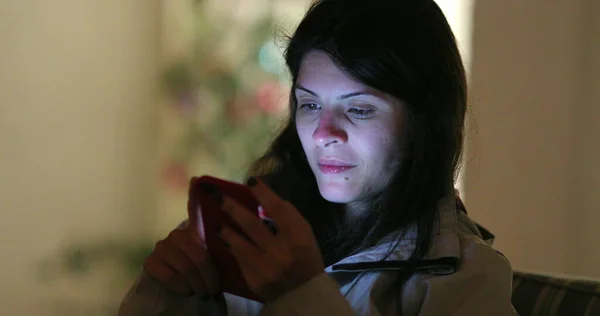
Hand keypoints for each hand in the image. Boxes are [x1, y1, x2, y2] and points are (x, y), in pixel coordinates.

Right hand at [143, 200, 218, 296]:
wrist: (176, 287)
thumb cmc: (200, 272)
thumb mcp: (212, 259)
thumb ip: (217, 247)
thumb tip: (232, 240)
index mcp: (194, 229)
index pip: (196, 212)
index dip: (197, 205)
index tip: (204, 193)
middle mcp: (177, 234)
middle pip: (200, 255)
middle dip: (208, 277)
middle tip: (213, 291)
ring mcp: (162, 247)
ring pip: (186, 268)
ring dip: (197, 285)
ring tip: (203, 294)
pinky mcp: (151, 262)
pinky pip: (170, 277)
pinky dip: (182, 288)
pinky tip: (187, 292)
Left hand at [217, 177, 324, 301]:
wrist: (302, 293)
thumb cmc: (305, 257)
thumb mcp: (305, 234)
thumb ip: (287, 217)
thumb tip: (265, 198)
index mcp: (297, 237)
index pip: (277, 209)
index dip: (263, 193)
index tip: (250, 181)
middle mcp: (279, 251)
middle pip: (251, 224)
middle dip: (232, 207)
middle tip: (218, 196)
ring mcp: (264, 267)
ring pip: (238, 243)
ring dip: (226, 229)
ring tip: (217, 220)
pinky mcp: (253, 280)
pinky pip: (238, 259)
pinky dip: (232, 247)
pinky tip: (226, 239)